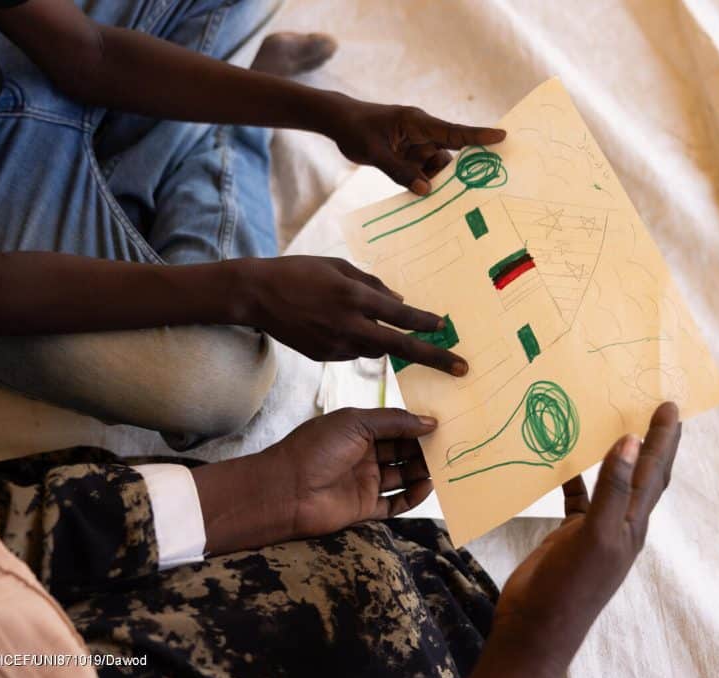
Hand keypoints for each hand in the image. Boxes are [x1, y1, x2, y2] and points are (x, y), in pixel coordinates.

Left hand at [193, 408, 436, 554]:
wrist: (285, 490)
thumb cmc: (316, 448)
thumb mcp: (357, 422)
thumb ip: (395, 422)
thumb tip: (430, 422)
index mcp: (358, 430)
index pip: (396, 426)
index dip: (417, 425)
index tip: (444, 423)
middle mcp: (362, 455)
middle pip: (402, 451)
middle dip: (425, 448)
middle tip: (452, 445)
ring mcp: (363, 482)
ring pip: (402, 476)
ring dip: (422, 471)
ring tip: (445, 466)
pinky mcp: (364, 508)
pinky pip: (395, 503)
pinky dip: (412, 497)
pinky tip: (427, 487)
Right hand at [243, 254, 466, 375]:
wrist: (256, 294)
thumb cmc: (300, 272)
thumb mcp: (339, 267)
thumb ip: (373, 285)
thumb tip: (401, 302)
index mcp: (354, 298)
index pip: (401, 315)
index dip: (426, 323)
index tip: (447, 329)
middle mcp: (349, 326)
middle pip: (400, 347)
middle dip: (434, 358)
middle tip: (462, 368)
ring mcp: (336, 345)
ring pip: (375, 348)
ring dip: (382, 339)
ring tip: (357, 319)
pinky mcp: (324, 357)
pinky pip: (353, 351)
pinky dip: (356, 339)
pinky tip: (334, 323)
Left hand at [329, 100, 505, 193]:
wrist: (338, 123)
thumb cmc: (355, 129)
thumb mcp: (375, 152)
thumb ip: (399, 171)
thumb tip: (425, 190)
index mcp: (418, 123)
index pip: (453, 131)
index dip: (478, 136)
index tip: (501, 136)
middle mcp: (422, 135)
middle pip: (448, 156)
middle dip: (459, 174)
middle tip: (476, 193)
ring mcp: (416, 147)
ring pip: (437, 169)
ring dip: (438, 185)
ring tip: (447, 206)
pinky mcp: (408, 157)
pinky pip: (422, 174)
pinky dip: (424, 187)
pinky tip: (426, 203)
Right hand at [470, 403, 681, 677]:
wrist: (537, 627)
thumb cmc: (571, 587)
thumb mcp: (597, 537)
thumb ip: (614, 490)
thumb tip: (631, 442)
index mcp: (633, 524)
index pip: (654, 472)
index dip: (663, 439)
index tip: (671, 406)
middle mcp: (620, 523)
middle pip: (642, 474)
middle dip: (653, 442)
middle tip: (659, 407)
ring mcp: (595, 528)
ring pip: (610, 480)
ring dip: (613, 453)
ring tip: (614, 421)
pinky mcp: (570, 534)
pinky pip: (576, 496)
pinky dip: (572, 475)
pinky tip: (563, 458)